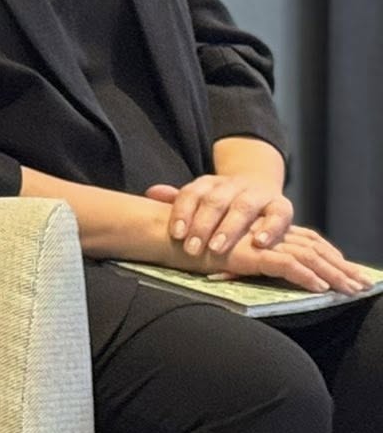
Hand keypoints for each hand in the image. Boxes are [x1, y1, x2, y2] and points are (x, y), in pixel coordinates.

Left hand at [147, 175, 293, 256]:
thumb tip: (151, 192)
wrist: (259, 188)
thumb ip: (177, 200)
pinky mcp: (282, 206)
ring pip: (243, 207)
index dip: (182, 212)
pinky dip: (270, 228)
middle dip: (202, 225)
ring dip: (229, 228)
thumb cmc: (221, 204)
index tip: (175, 233)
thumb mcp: (199, 200)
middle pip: (215, 201)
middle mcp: (233, 186)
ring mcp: (258, 194)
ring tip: (217, 247)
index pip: (191, 193)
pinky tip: (259, 243)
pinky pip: (279, 215)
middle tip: (192, 248)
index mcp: (209, 184)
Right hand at [181, 221, 371, 295]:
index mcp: (264, 229)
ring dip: (333, 275)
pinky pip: (285, 264)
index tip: (348, 272)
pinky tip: (321, 288)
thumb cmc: (190, 240)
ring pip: (307, 257)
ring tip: (352, 291)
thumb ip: (242, 254)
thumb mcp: (223, 249)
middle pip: (315, 248)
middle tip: (362, 285)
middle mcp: (266, 233)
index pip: (306, 240)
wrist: (166, 231)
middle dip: (341, 267)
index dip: (330, 255)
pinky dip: (305, 276)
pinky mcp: (249, 252)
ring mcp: (259, 241)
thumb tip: (256, 264)